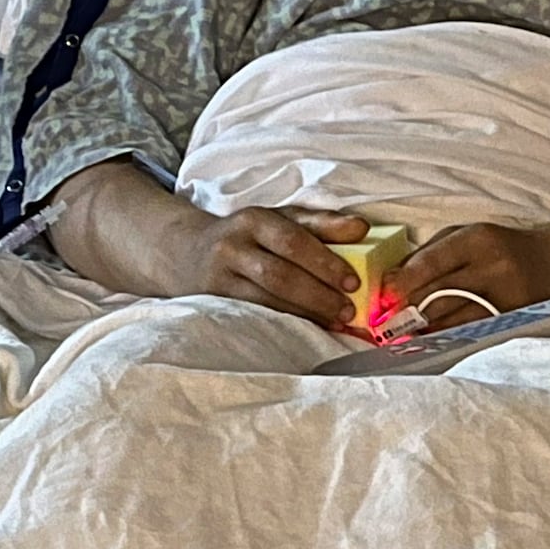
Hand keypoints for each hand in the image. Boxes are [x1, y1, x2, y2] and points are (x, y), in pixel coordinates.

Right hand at [176, 206, 371, 325]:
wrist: (187, 253)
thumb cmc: (249, 236)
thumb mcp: (281, 220)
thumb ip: (322, 224)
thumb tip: (362, 228)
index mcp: (253, 219)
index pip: (293, 240)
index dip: (324, 262)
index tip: (353, 281)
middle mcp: (232, 246)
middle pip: (279, 274)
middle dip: (318, 295)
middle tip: (347, 310)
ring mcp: (219, 277)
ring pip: (265, 300)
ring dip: (305, 314)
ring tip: (335, 322)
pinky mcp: (212, 303)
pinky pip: (253, 315)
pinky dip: (284, 324)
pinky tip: (307, 329)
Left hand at [382, 210, 549, 332]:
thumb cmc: (506, 248)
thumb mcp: (471, 236)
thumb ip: (433, 252)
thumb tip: (393, 279)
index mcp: (479, 240)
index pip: (429, 264)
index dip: (401, 283)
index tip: (383, 295)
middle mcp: (493, 269)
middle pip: (437, 295)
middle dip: (407, 310)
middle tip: (385, 319)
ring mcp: (505, 300)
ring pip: (451, 320)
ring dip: (422, 328)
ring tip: (403, 331)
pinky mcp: (511, 322)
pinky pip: (469, 333)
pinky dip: (445, 337)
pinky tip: (431, 338)